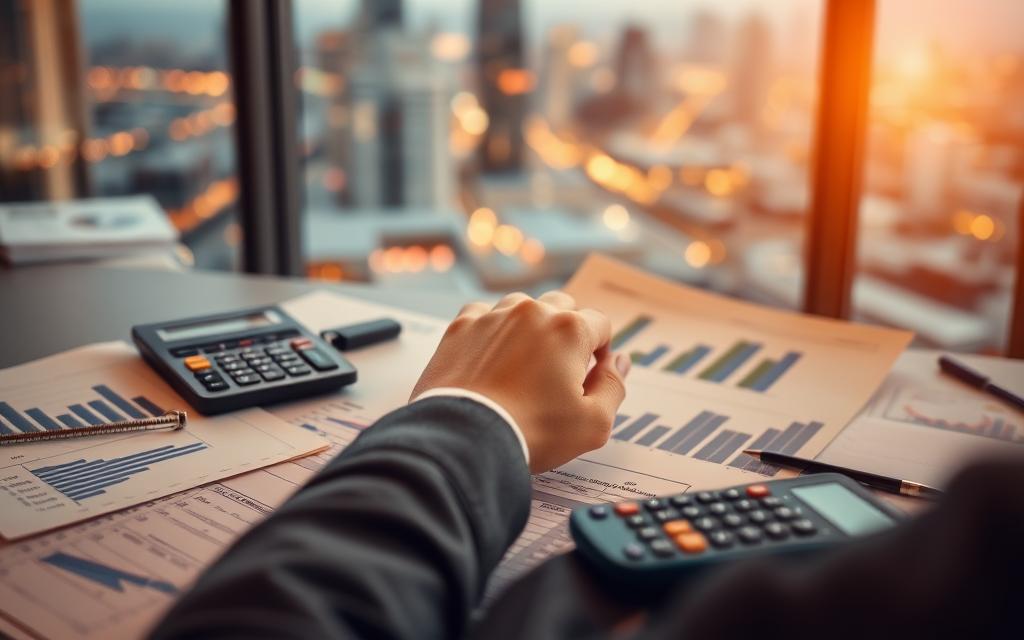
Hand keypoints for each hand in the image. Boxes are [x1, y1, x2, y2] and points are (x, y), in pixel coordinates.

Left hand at [411, 291, 630, 472]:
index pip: (600, 324)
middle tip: (558, 370)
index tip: (588, 374)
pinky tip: (491, 358)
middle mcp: (532, 311)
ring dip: (529, 326)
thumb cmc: (531, 433)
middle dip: (567, 332)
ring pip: (522, 306)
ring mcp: (493, 316)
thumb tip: (620, 361)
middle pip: (562, 307)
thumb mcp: (593, 423)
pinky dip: (492, 330)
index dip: (600, 349)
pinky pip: (484, 315)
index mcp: (570, 329)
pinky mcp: (461, 327)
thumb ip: (614, 385)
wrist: (464, 440)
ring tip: (523, 363)